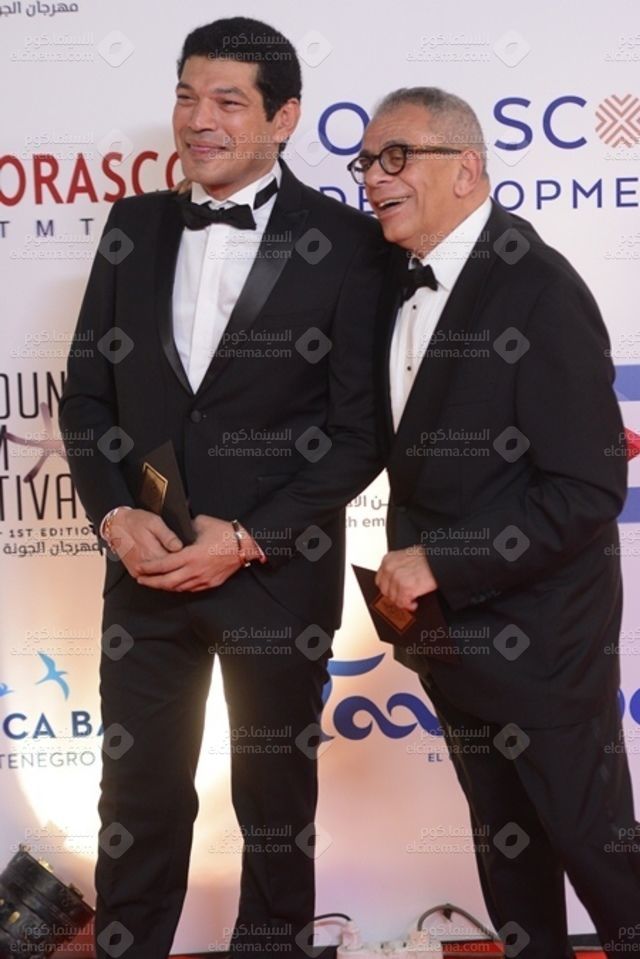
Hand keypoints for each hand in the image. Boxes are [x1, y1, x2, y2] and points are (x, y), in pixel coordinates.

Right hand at [107, 508, 182, 578]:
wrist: (116, 526)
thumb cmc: (135, 522)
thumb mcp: (155, 522)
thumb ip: (168, 536)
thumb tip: (180, 547)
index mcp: (153, 553)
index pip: (176, 564)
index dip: (185, 561)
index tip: (192, 556)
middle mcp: (146, 565)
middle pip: (169, 573)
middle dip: (179, 568)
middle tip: (187, 562)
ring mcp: (139, 571)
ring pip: (160, 578)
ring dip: (170, 573)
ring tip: (178, 566)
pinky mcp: (135, 573)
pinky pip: (151, 579)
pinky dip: (159, 575)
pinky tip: (166, 569)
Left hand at [135, 515, 262, 591]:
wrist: (246, 546)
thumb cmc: (225, 533)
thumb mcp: (202, 523)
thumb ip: (185, 526)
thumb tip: (177, 526)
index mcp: (191, 556)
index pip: (164, 565)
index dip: (149, 568)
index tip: (140, 567)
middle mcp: (195, 570)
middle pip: (167, 582)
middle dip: (151, 582)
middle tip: (140, 579)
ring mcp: (203, 579)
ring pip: (178, 588)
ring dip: (164, 586)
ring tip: (154, 583)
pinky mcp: (210, 583)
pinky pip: (190, 589)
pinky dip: (179, 588)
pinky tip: (173, 584)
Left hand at [375, 547, 437, 610]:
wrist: (439, 559)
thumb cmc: (427, 557)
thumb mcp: (406, 557)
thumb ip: (397, 568)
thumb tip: (394, 584)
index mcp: (388, 560)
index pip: (380, 580)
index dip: (389, 588)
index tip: (395, 591)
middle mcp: (390, 568)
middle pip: (385, 591)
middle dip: (395, 595)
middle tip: (405, 596)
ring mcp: (397, 579)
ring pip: (393, 599)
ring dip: (403, 601)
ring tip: (412, 598)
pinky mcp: (405, 588)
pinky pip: (402, 603)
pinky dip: (409, 605)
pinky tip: (414, 602)